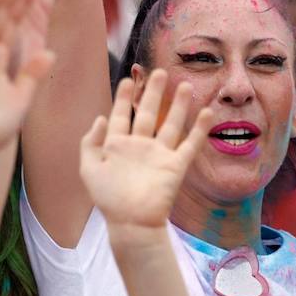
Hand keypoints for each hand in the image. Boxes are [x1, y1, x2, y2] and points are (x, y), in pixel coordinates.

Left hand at [80, 71, 214, 232]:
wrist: (131, 222)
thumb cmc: (108, 199)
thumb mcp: (88, 169)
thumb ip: (90, 143)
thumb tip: (101, 117)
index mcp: (117, 145)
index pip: (120, 115)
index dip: (124, 98)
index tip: (127, 79)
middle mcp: (140, 146)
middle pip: (147, 114)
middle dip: (153, 93)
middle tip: (160, 72)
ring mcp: (159, 155)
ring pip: (170, 124)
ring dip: (178, 105)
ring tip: (185, 85)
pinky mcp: (175, 166)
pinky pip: (189, 145)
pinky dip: (199, 129)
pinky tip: (206, 113)